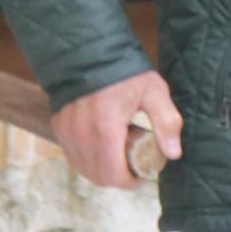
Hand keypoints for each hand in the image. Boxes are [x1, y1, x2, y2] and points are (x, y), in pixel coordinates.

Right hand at [54, 69, 182, 191]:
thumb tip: (173, 153)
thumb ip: (166, 122)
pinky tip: (101, 144)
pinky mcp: (58, 125)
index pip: (113, 175)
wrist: (89, 50)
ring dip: (101, 168)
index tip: (142, 174)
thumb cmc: (124, 72)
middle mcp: (81, 134)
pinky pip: (72, 153)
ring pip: (82, 167)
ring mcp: (66, 131)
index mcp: (105, 129)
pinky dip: (87, 156)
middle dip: (117, 177)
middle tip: (132, 165)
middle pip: (97, 176)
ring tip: (118, 153)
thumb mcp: (154, 92)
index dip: (129, 181)